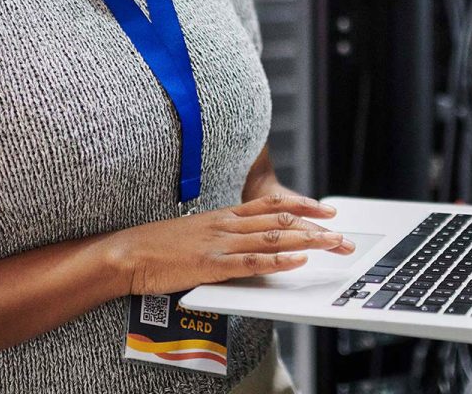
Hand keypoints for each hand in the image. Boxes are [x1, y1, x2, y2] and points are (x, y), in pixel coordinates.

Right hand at [114, 193, 356, 296]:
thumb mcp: (195, 233)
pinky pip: (251, 262)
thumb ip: (221, 236)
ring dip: (307, 240)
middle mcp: (227, 224)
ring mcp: (220, 242)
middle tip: (342, 231)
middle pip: (280, 220)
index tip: (325, 209)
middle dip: (315, 225)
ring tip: (332, 242)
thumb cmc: (158, 246)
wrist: (129, 251)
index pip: (271, 205)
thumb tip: (244, 244)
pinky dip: (277, 262)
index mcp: (224, 215)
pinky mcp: (212, 264)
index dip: (302, 206)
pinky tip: (297, 261)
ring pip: (272, 238)